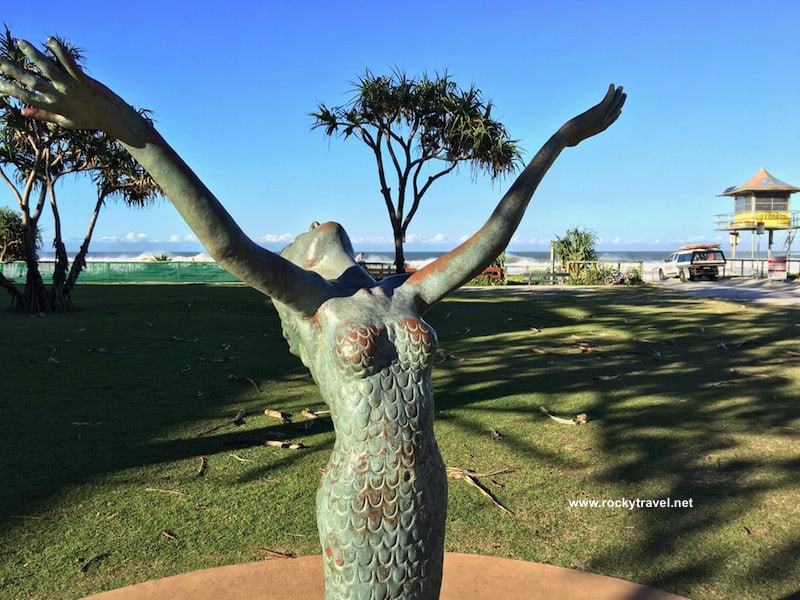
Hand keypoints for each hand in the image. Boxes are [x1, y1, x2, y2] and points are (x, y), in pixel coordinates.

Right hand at [0, 37, 143, 141]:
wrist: (112, 118)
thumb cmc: (88, 119)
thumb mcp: (64, 121)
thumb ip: (43, 114)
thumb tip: (22, 110)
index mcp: (53, 107)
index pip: (26, 97)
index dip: (10, 89)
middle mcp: (59, 96)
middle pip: (32, 82)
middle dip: (13, 71)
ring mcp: (70, 86)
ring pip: (48, 69)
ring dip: (34, 55)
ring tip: (22, 42)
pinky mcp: (82, 79)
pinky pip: (69, 63)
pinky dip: (60, 51)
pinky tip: (50, 40)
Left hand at [560, 84, 625, 146]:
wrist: (567, 136)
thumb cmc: (569, 138)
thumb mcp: (576, 137)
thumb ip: (578, 135)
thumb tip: (573, 139)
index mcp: (600, 128)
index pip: (612, 120)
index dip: (617, 113)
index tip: (620, 108)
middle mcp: (603, 123)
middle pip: (615, 110)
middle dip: (620, 102)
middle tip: (623, 93)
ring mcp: (602, 117)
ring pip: (613, 104)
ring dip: (618, 94)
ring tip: (620, 87)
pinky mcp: (598, 111)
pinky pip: (608, 100)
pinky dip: (611, 92)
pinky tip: (612, 85)